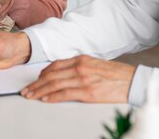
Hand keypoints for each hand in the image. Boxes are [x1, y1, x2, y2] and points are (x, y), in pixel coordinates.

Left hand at [20, 55, 135, 102]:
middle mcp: (79, 67)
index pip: (55, 65)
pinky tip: (45, 99)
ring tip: (30, 96)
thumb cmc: (116, 75)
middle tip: (26, 90)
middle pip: (51, 75)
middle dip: (36, 83)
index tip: (35, 79)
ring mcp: (82, 79)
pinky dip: (52, 97)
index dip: (42, 73)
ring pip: (54, 84)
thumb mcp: (95, 65)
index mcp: (81, 59)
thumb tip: (66, 75)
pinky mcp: (87, 92)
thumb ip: (80, 68)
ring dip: (39, 90)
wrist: (132, 81)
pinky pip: (64, 94)